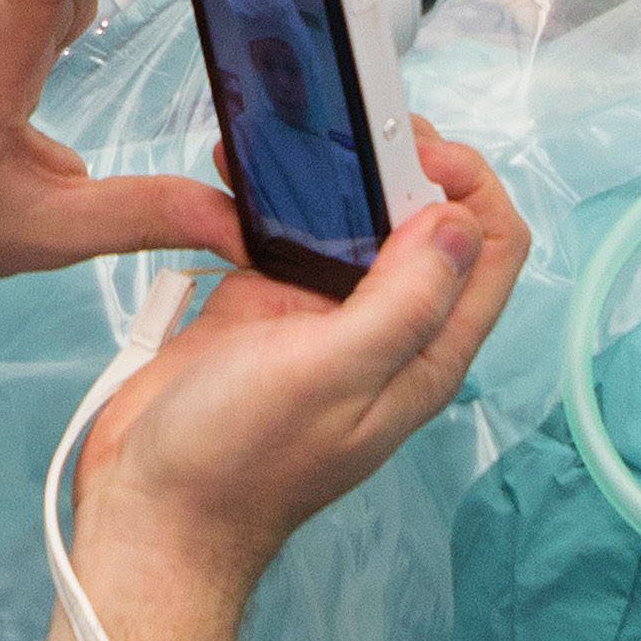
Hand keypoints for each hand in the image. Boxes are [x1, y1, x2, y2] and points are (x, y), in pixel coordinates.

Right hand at [75, 136, 531, 591]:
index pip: (490, 247)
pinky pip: (284, 235)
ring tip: (297, 134)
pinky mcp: (263, 309)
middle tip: (350, 126)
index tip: (410, 147)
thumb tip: (457, 223)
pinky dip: (270, 199)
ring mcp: (322, 318)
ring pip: (354, 223)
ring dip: (334, 174)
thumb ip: (403, 301)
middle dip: (401, 162)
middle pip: (427, 223)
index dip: (468, 184)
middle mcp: (384, 330)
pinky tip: (241, 172)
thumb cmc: (237, 464)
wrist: (150, 513)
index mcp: (423, 352)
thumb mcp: (330, 376)